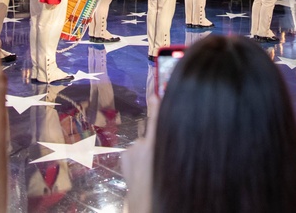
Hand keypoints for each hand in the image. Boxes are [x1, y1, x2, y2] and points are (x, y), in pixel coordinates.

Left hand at [122, 93, 159, 212]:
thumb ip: (169, 147)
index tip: (156, 94)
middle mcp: (143, 145)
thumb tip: (169, 140)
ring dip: (147, 154)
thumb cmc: (162, 187)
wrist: (144, 205)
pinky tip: (142, 172)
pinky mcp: (125, 156)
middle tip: (161, 160)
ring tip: (152, 171)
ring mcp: (132, 151)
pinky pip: (135, 152)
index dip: (157, 106)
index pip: (157, 120)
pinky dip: (138, 158)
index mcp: (157, 147)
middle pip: (153, 136)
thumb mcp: (170, 164)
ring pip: (143, 145)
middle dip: (157, 144)